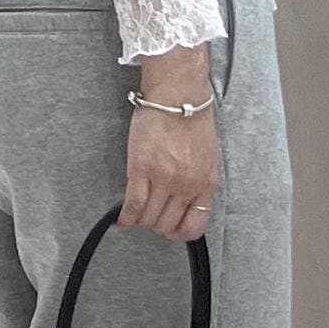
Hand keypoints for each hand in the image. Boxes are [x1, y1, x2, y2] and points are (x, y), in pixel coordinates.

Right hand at [118, 102, 218, 241]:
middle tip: (148, 219)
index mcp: (205, 184)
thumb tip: (185, 201)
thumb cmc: (192, 120)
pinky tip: (121, 221)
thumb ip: (198, 182)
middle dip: (156, 226)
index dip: (179, 233)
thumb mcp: (207, 158)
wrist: (178, 94)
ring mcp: (164, 179)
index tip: (170, 230)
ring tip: (134, 216)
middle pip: (167, 225)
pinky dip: (125, 217)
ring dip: (140, 221)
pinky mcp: (141, 170)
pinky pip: (133, 204)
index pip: (194, 226)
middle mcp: (186, 186)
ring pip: (149, 218)